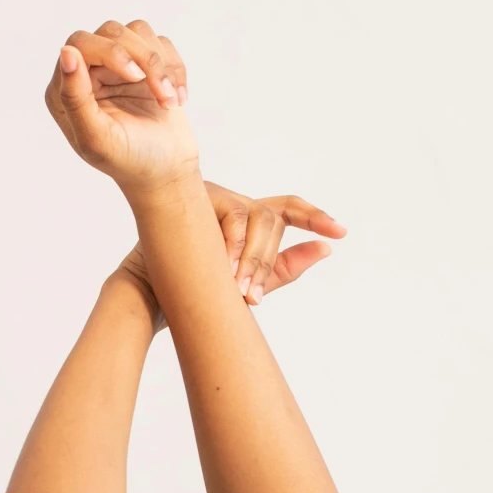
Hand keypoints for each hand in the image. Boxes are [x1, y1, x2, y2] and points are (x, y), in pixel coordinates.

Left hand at [45, 18, 197, 193]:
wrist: (167, 172)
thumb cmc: (129, 160)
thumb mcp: (97, 139)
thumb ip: (75, 99)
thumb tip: (67, 52)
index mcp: (67, 90)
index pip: (81, 43)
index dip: (110, 51)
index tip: (135, 76)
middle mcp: (89, 72)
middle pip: (112, 31)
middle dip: (143, 59)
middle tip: (160, 95)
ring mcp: (119, 66)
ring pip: (138, 32)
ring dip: (161, 66)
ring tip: (169, 102)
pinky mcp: (145, 64)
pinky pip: (161, 43)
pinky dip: (175, 69)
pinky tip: (176, 100)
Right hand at [205, 184, 345, 305]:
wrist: (151, 284)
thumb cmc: (200, 283)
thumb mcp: (250, 281)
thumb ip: (286, 266)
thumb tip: (326, 248)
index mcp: (249, 223)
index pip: (289, 209)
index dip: (315, 217)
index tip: (341, 233)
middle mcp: (238, 205)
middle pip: (274, 221)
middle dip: (267, 260)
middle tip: (251, 296)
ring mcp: (221, 197)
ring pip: (260, 218)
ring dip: (253, 258)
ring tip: (238, 289)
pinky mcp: (204, 196)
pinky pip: (236, 216)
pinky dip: (235, 247)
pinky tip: (226, 271)